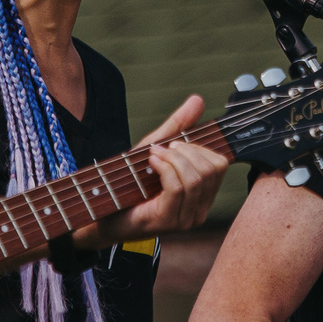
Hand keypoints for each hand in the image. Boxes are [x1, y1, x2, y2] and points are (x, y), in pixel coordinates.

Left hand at [86, 96, 227, 244]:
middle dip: (186, 151)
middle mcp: (200, 210)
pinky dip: (164, 168)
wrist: (102, 216)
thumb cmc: (129, 185)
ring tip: (154, 156)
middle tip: (163, 149)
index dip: (199, 148)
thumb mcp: (156, 150)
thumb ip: (178, 126)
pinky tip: (151, 163)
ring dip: (172, 159)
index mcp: (202, 195)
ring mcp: (186, 219)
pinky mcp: (169, 221)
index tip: (175, 144)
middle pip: (210, 170)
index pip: (220, 165)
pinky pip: (178, 187)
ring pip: (195, 178)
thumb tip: (198, 100)